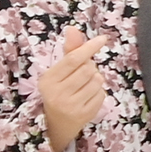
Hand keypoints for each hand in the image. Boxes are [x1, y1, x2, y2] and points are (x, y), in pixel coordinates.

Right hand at [39, 29, 103, 151]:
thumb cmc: (59, 90)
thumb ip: (69, 51)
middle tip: (82, 73)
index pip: (73, 59)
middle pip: (88, 69)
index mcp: (48, 79)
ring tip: (84, 85)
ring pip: (97, 80)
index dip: (89, 47)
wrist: (56, 123)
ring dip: (95, 79)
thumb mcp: (59, 71)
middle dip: (90, 67)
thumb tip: (73, 28)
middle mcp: (57, 93)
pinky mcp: (85, 114)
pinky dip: (98, 92)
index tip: (102, 39)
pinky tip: (87, 96)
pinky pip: (102, 94)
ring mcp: (71, 105)